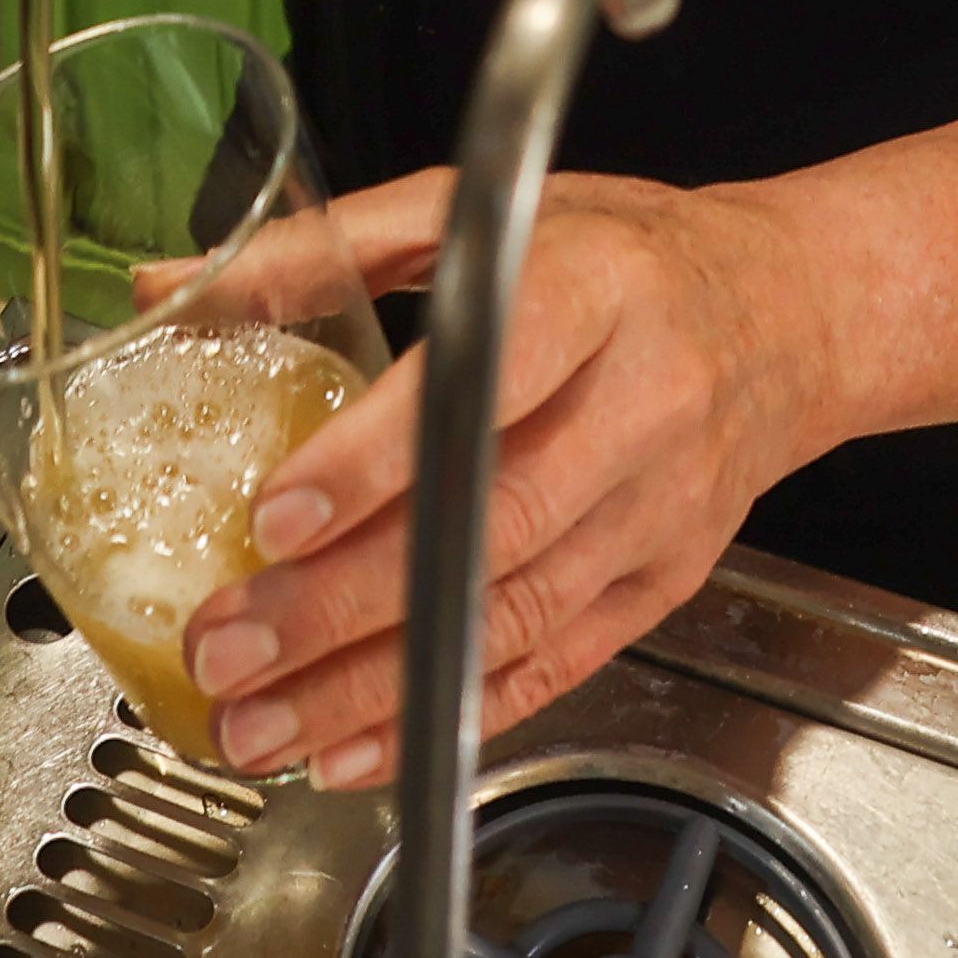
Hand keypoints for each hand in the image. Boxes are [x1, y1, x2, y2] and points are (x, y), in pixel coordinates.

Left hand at [178, 168, 835, 791]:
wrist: (784, 317)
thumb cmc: (622, 255)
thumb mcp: (482, 211)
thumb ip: (327, 248)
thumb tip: (173, 291)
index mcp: (591, 291)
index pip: (485, 380)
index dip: (380, 458)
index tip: (277, 513)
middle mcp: (637, 405)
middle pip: (490, 523)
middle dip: (346, 602)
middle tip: (229, 645)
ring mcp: (658, 510)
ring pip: (512, 616)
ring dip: (377, 683)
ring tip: (261, 723)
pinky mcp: (663, 584)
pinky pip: (552, 668)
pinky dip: (450, 714)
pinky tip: (356, 745)